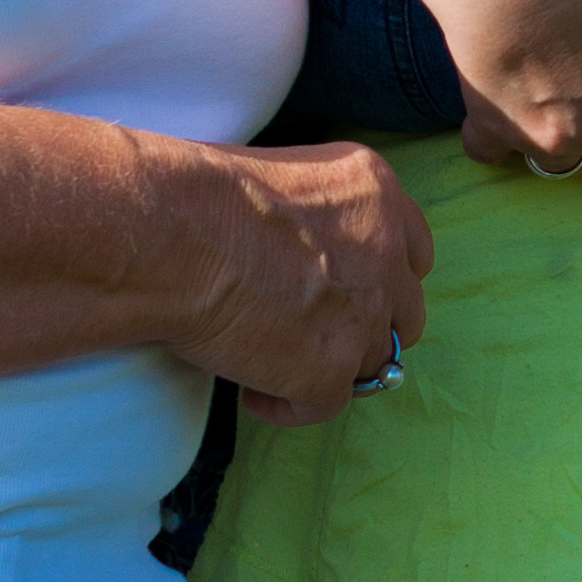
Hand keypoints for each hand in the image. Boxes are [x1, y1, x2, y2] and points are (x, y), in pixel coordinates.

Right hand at [172, 138, 437, 426]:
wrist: (169, 233)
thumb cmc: (197, 193)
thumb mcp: (284, 175)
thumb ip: (316, 214)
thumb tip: (300, 249)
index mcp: (376, 192)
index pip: (413, 251)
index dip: (382, 279)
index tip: (343, 291)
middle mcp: (386, 251)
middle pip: (404, 311)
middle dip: (365, 327)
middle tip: (310, 333)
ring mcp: (365, 314)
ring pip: (370, 362)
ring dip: (329, 366)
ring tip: (271, 362)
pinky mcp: (329, 370)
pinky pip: (324, 405)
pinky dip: (289, 404)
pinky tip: (251, 392)